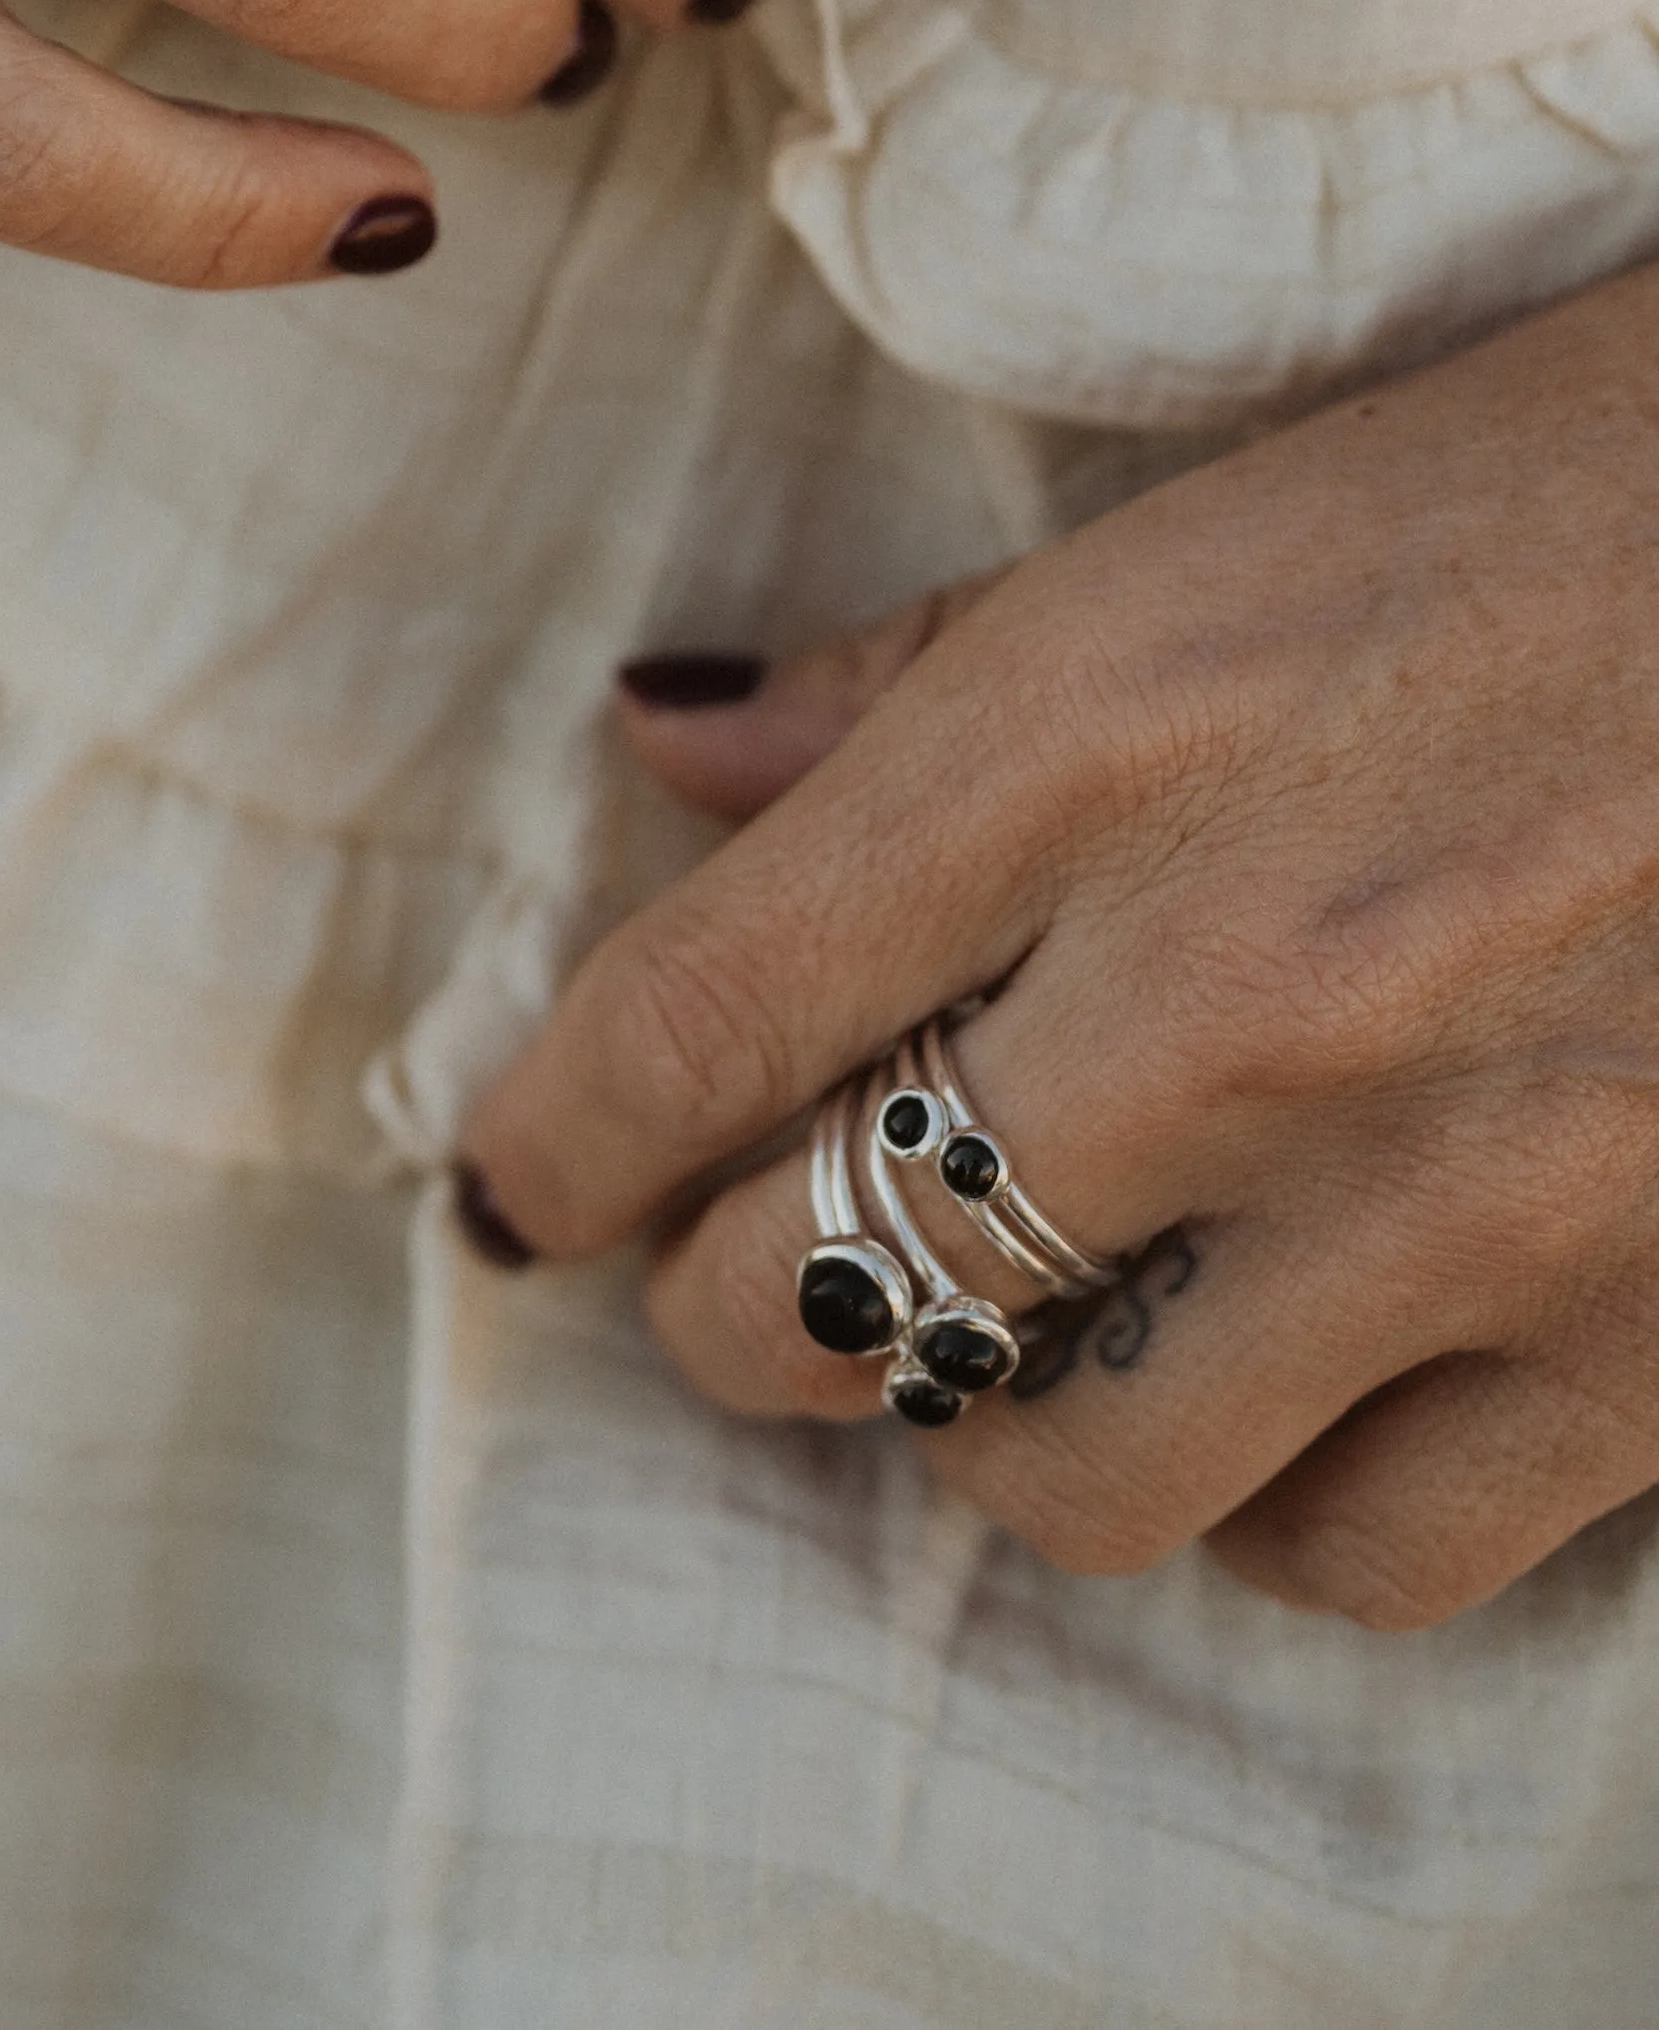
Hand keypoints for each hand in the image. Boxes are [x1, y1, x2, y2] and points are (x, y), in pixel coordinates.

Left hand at [459, 264, 1658, 1628]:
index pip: (706, 1018)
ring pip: (1063, 1473)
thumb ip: (917, 675)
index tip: (515, 1193)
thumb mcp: (1206, 528)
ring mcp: (1451, 1189)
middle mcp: (1239, 987)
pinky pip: (1348, 1556)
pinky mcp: (1649, 1337)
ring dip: (988, 1420)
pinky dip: (1266, 1508)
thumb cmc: (1557, 503)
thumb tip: (662, 745)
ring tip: (1008, 1331)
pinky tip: (1266, 1394)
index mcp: (1093, 739)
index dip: (563, 1143)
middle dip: (731, 1304)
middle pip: (829, 1281)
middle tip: (739, 1274)